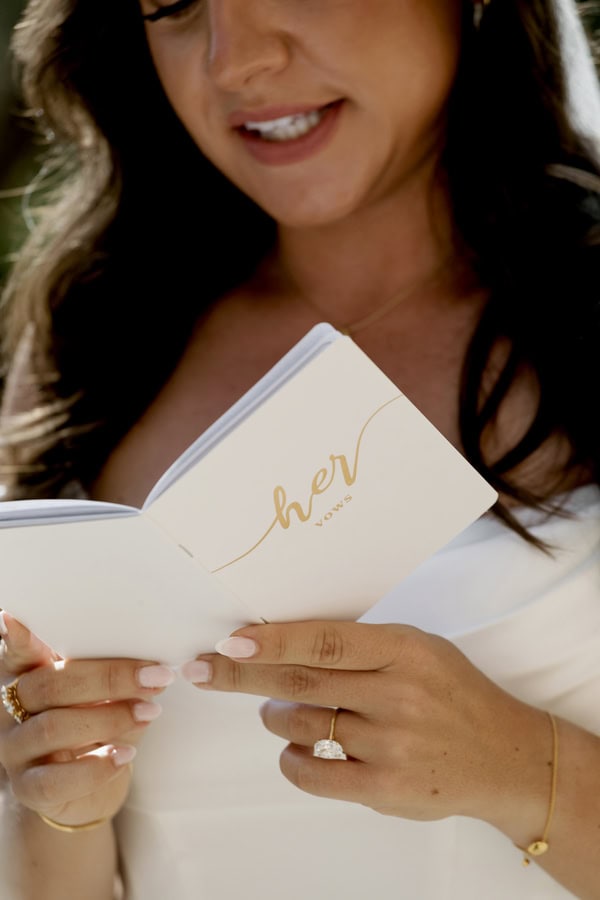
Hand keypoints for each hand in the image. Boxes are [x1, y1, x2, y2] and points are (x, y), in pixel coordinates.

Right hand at [0, 612, 173, 826]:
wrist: (84, 791)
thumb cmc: (96, 726)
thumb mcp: (103, 694)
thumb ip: (111, 674)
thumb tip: (153, 662)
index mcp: (27, 675)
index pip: (18, 652)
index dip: (18, 638)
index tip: (15, 619)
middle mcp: (11, 709)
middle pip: (49, 686)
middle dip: (108, 679)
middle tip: (154, 677)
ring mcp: (16, 749)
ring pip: (52, 728)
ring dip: (109, 718)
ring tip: (148, 712)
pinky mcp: (28, 788)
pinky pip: (55, 779)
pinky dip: (95, 766)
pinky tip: (125, 755)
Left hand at [182, 621, 550, 828]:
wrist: (502, 756)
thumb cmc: (451, 693)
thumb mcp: (418, 649)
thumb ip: (362, 646)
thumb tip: (283, 639)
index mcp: (405, 650)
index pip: (327, 640)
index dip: (274, 639)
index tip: (231, 640)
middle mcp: (398, 694)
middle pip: (302, 681)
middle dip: (243, 674)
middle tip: (202, 667)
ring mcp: (391, 745)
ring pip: (303, 725)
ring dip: (275, 716)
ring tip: (275, 710)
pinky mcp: (385, 788)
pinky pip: (315, 773)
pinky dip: (292, 759)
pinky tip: (294, 748)